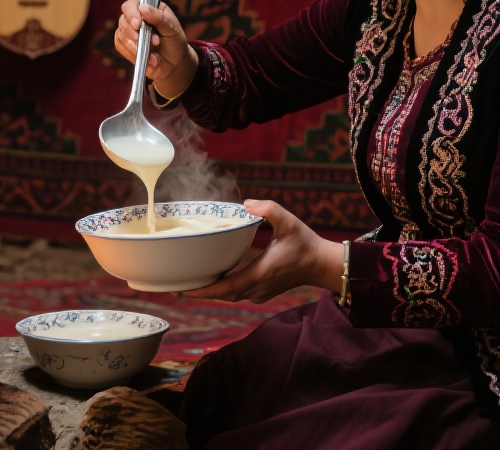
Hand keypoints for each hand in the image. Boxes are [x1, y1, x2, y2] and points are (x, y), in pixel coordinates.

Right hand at [115, 0, 197, 97]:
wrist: (174, 62)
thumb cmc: (175, 41)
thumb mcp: (173, 29)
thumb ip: (159, 18)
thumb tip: (143, 8)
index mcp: (148, 8)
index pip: (130, 6)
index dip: (131, 15)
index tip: (138, 25)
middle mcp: (135, 17)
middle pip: (123, 22)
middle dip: (138, 35)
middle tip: (156, 43)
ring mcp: (128, 31)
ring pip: (121, 35)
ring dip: (137, 47)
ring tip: (154, 54)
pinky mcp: (124, 44)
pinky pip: (120, 47)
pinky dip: (133, 54)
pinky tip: (146, 58)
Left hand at [184, 200, 341, 303]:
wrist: (322, 264)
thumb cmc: (306, 243)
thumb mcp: (289, 222)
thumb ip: (268, 210)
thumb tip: (246, 205)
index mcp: (259, 273)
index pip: (225, 288)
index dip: (203, 291)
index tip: (183, 291)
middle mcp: (257, 287)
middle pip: (222, 295)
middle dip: (201, 292)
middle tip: (177, 286)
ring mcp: (261, 292)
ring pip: (230, 295)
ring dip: (212, 291)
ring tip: (191, 283)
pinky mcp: (264, 291)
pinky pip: (239, 293)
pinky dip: (225, 288)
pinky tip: (215, 278)